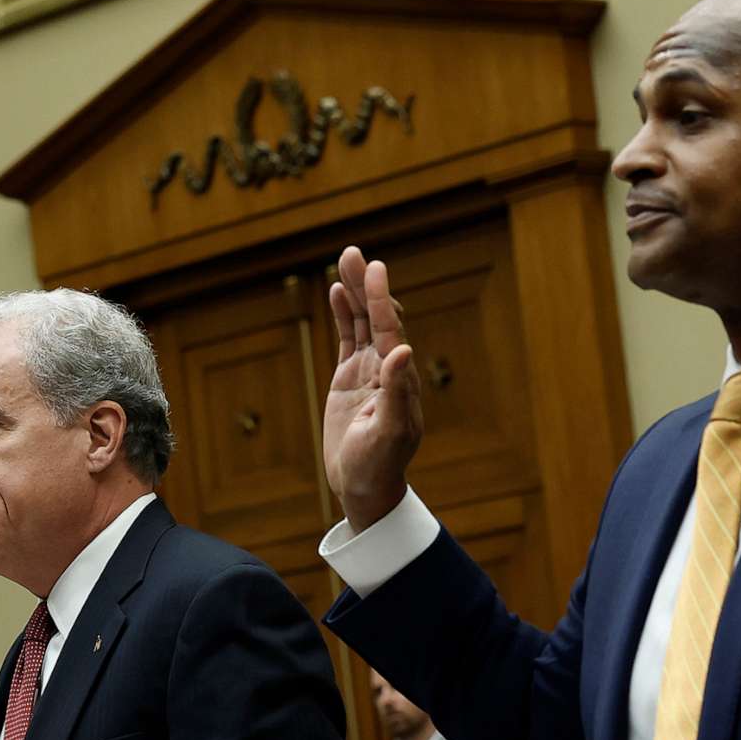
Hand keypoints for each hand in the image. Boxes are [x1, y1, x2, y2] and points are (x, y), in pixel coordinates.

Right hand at [321, 245, 424, 531]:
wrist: (365, 485)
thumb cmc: (378, 465)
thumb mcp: (388, 433)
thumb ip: (397, 394)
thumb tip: (402, 351)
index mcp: (398, 378)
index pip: (389, 330)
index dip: (382, 299)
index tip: (376, 268)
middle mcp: (387, 368)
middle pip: (377, 317)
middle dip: (367, 286)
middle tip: (353, 253)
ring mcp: (369, 371)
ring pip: (362, 323)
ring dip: (355, 293)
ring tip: (345, 260)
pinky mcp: (351, 378)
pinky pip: (349, 338)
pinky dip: (344, 315)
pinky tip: (338, 292)